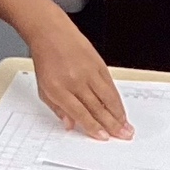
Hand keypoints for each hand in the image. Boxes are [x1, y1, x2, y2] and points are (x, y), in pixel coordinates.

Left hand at [28, 20, 130, 140]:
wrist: (51, 33)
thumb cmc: (46, 60)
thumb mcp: (43, 88)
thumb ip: (57, 109)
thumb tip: (70, 125)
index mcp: (58, 89)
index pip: (80, 113)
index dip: (93, 127)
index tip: (103, 137)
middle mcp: (75, 81)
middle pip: (97, 107)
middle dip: (111, 125)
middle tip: (122, 136)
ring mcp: (88, 72)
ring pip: (107, 98)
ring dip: (119, 114)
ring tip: (126, 126)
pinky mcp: (99, 64)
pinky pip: (110, 86)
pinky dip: (117, 99)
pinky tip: (121, 108)